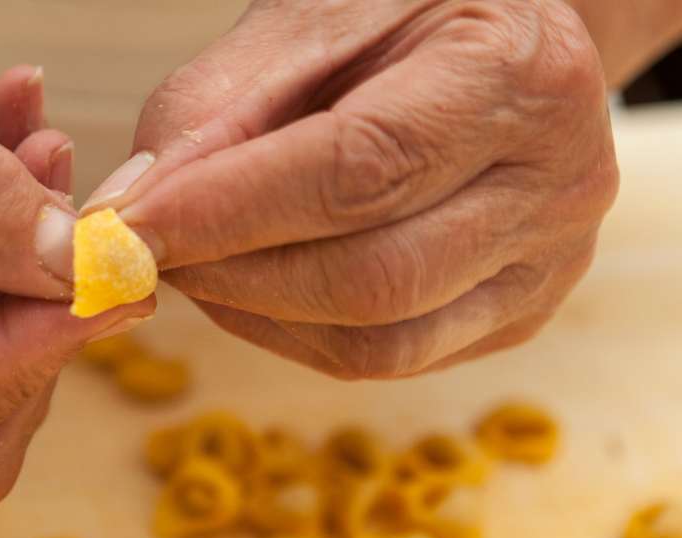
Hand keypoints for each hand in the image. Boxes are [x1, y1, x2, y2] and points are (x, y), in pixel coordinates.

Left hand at [88, 0, 617, 377]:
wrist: (501, 46)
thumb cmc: (399, 19)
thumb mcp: (308, 20)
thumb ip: (217, 108)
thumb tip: (131, 213)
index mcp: (516, 74)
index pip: (357, 169)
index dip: (226, 211)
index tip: (125, 229)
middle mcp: (556, 182)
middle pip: (369, 276)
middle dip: (230, 274)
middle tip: (145, 251)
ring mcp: (548, 263)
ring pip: (376, 340)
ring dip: (253, 314)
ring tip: (195, 263)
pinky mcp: (517, 315)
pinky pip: (387, 359)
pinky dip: (294, 335)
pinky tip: (253, 289)